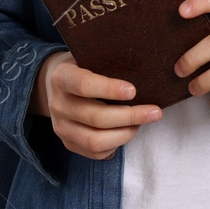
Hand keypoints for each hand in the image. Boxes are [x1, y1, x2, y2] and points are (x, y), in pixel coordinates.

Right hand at [31, 50, 162, 160]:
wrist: (54, 84)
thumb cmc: (82, 66)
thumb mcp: (88, 56)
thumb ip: (107, 63)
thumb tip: (143, 72)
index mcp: (62, 78)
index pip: (84, 85)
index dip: (110, 89)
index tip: (133, 91)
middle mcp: (58, 105)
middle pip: (96, 117)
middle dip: (130, 116)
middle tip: (155, 112)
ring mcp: (61, 127)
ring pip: (96, 140)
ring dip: (126, 133)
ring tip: (142, 122)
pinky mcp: (68, 143)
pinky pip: (95, 152)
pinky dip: (116, 144)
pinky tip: (128, 130)